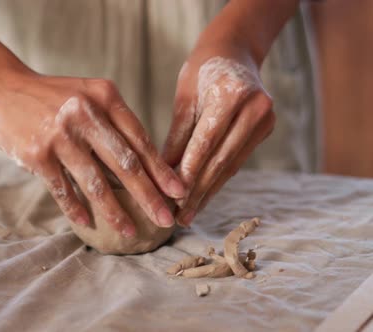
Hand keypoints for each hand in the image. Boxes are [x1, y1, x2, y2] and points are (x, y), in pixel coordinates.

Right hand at [0, 72, 185, 236]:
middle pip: (125, 163)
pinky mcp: (37, 154)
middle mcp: (85, 114)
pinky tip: (88, 223)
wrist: (2, 87)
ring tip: (129, 231)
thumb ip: (113, 122)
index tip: (179, 192)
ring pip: (95, 182)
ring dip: (115, 211)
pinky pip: (63, 189)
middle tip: (165, 219)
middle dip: (149, 196)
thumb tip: (143, 165)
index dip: (161, 169)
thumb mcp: (88, 94)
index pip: (140, 139)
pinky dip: (76, 209)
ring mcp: (60, 135)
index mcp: (105, 96)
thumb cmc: (52, 96)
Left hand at [162, 43, 274, 226]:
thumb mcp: (185, 98)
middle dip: (199, 190)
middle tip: (179, 217)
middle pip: (222, 158)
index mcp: (232, 92)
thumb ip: (177, 137)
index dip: (190, 171)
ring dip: (209, 191)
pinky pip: (237, 160)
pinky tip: (204, 197)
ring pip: (232, 164)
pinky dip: (219, 179)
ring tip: (189, 214)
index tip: (173, 198)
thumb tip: (163, 176)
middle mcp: (256, 107)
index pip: (207, 141)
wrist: (234, 51)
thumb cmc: (201, 71)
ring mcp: (266, 119)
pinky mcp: (266, 130)